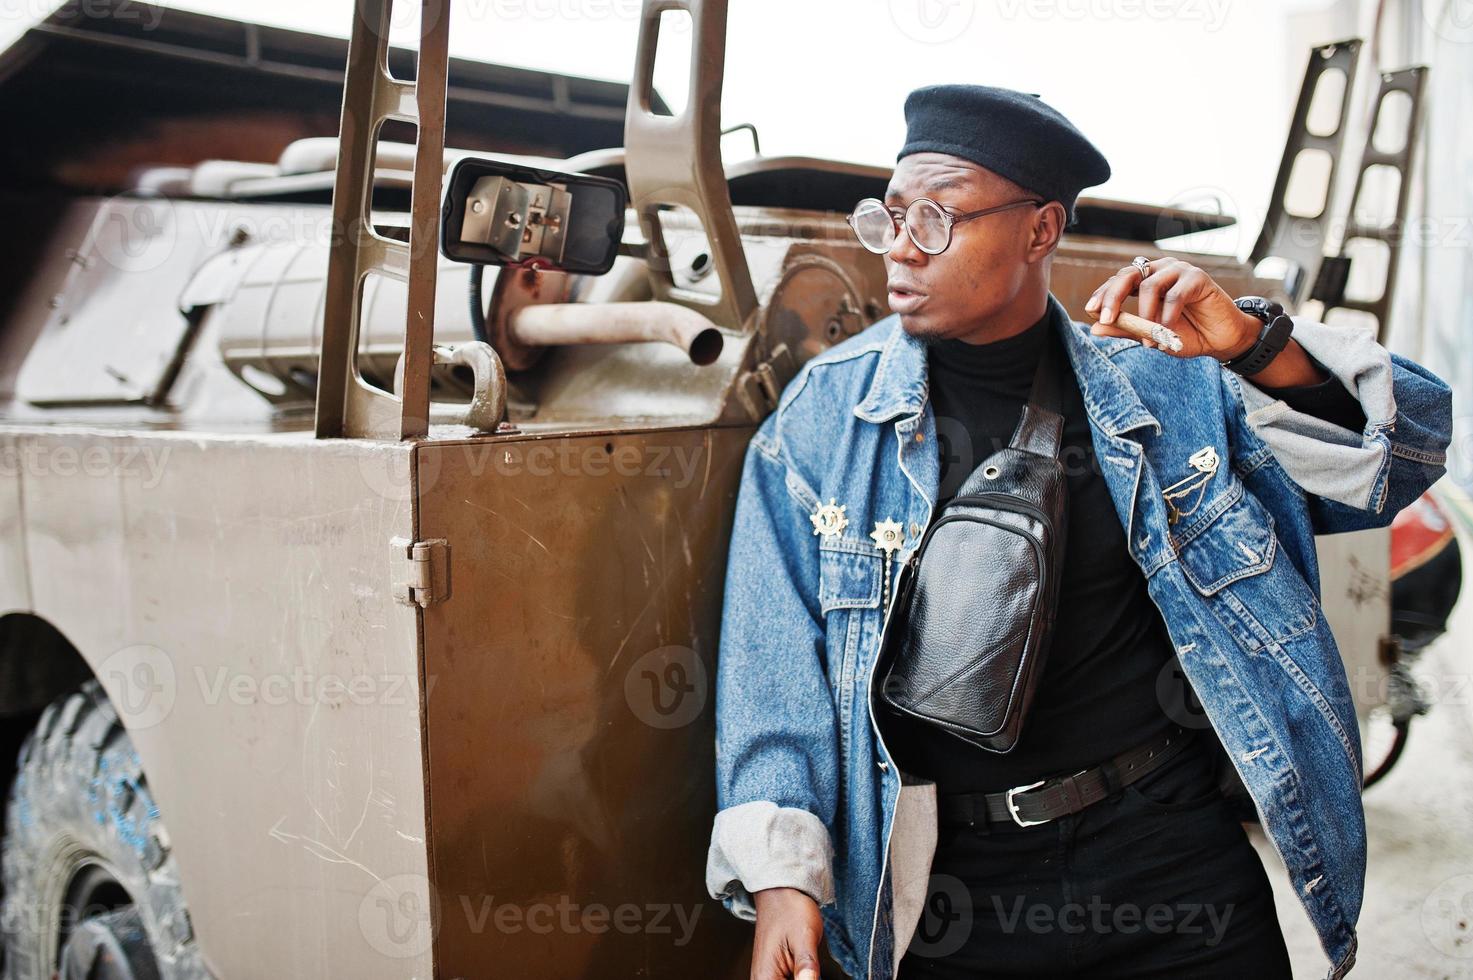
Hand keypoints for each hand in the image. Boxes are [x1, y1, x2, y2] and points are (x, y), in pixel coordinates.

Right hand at [752, 887, 823, 979]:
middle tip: (812, 970)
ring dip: (805, 979)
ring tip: (810, 968)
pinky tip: (809, 972)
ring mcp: (768, 979)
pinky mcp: (775, 975)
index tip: (811, 974)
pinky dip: (802, 978)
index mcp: (766, 978)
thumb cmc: (789, 910)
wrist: (780, 893)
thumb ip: (807, 965)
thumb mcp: (804, 937)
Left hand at [1083, 257, 1259, 359]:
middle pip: (1128, 275)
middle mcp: (1160, 270)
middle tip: (1107, 318)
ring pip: (1150, 286)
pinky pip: (1174, 295)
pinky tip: (1167, 333)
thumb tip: (1095, 328)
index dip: (1103, 294)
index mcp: (1146, 280)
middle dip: (1113, 297)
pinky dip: (1167, 317)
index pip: (1118, 281)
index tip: (1091, 310)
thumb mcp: (1150, 335)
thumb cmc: (1185, 333)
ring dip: (1146, 317)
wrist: (1220, 339)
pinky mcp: (1198, 278)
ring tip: (1149, 340)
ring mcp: (1179, 271)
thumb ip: (1125, 329)